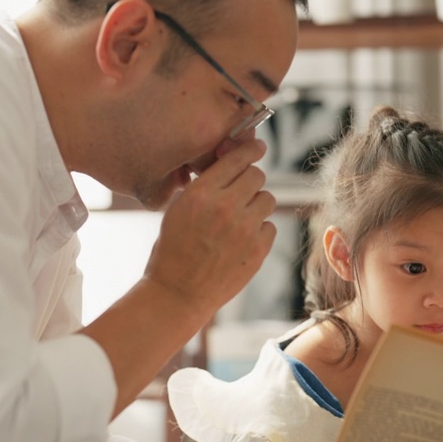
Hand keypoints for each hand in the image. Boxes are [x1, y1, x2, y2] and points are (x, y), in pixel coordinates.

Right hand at [143, 137, 275, 316]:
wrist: (177, 294)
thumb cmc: (173, 250)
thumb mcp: (178, 209)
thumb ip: (204, 186)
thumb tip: (231, 163)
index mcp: (200, 194)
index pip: (236, 158)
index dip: (249, 150)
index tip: (256, 147)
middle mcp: (225, 207)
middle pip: (257, 175)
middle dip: (250, 181)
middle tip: (240, 193)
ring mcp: (244, 229)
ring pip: (268, 199)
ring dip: (257, 205)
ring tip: (239, 220)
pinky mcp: (257, 250)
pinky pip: (270, 226)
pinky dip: (259, 231)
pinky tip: (240, 241)